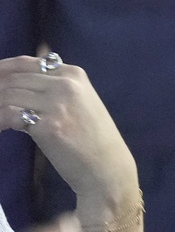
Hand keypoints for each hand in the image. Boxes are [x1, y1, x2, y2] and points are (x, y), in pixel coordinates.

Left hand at [0, 57, 140, 222]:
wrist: (108, 167)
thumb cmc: (93, 138)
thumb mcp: (80, 102)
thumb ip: (53, 88)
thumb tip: (12, 84)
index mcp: (73, 74)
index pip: (26, 63)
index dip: (1, 70)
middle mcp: (66, 84)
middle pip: (13, 79)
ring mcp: (57, 104)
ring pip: (7, 95)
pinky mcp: (47, 126)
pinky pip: (9, 116)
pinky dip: (0, 122)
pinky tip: (0, 129)